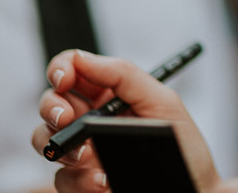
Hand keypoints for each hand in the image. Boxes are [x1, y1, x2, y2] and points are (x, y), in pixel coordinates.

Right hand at [33, 50, 221, 192]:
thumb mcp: (163, 102)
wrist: (192, 189)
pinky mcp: (81, 183)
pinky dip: (81, 180)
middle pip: (50, 103)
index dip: (61, 68)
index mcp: (109, 94)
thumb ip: (124, 75)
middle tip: (66, 118)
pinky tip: (105, 181)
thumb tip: (81, 58)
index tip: (65, 78)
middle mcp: (91, 120)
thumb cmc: (183, 147)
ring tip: (88, 156)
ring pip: (45, 141)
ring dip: (63, 146)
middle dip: (52, 107)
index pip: (74, 71)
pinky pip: (61, 179)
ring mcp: (83, 153)